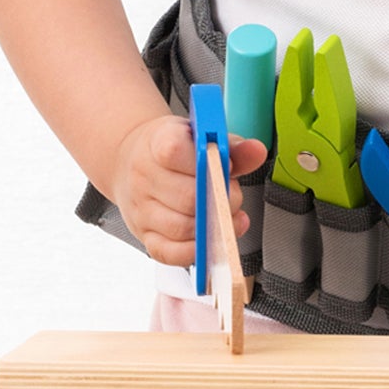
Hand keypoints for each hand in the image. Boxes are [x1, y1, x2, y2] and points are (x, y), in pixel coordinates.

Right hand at [110, 113, 266, 266]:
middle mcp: (145, 177)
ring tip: (227, 216)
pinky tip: (211, 239)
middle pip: (187, 197)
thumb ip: (233, 146)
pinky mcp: (144, 235)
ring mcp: (142, 209)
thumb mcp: (202, 135)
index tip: (228, 165)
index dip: (208, 162)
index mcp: (159, 143)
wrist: (132, 159)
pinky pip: (168, 253)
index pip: (175, 152)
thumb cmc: (175, 148)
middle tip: (234, 196)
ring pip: (180, 228)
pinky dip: (194, 251)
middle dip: (221, 200)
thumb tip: (256, 152)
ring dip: (212, 226)